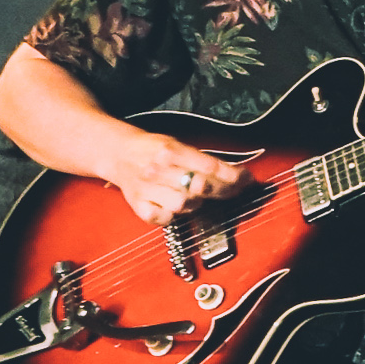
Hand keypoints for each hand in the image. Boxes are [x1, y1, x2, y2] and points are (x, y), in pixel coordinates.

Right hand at [112, 133, 247, 226]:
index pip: (210, 167)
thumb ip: (203, 159)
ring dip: (198, 203)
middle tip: (235, 190)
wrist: (117, 153)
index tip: (247, 180)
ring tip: (199, 197)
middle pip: (200, 187)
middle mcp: (158, 170)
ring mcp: (146, 189)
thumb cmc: (153, 149)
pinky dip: (173, 217)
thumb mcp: (178, 144)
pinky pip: (163, 219)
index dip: (234, 176)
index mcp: (170, 150)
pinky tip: (176, 209)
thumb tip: (237, 175)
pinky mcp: (137, 205)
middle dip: (224, 190)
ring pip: (184, 205)